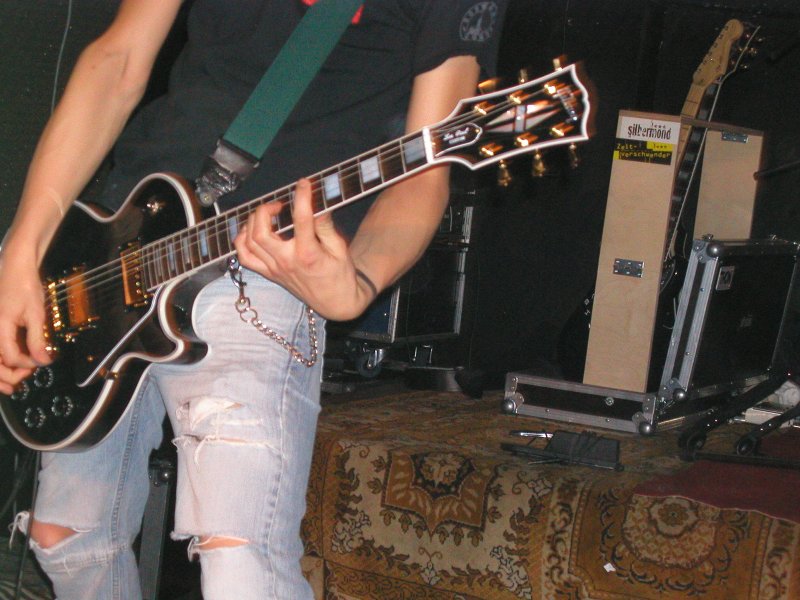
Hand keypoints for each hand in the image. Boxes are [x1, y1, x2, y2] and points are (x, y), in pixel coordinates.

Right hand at [0, 247, 50, 394]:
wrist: (15, 268)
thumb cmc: (25, 286)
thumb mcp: (36, 313)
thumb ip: (37, 339)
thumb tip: (43, 361)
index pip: (11, 357)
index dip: (28, 364)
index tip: (42, 362)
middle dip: (8, 376)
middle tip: (24, 379)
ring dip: (2, 372)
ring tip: (15, 380)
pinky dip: (2, 360)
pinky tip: (11, 365)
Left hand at [234, 178, 373, 319]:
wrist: (336, 302)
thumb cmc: (340, 275)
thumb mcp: (340, 249)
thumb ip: (326, 226)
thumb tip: (317, 205)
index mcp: (308, 254)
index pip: (301, 219)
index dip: (302, 197)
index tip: (304, 184)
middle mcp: (287, 262)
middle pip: (261, 232)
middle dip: (266, 210)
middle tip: (280, 204)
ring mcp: (275, 269)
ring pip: (249, 242)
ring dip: (253, 222)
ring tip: (268, 215)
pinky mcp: (270, 274)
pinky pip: (245, 257)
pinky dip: (242, 241)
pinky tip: (252, 231)